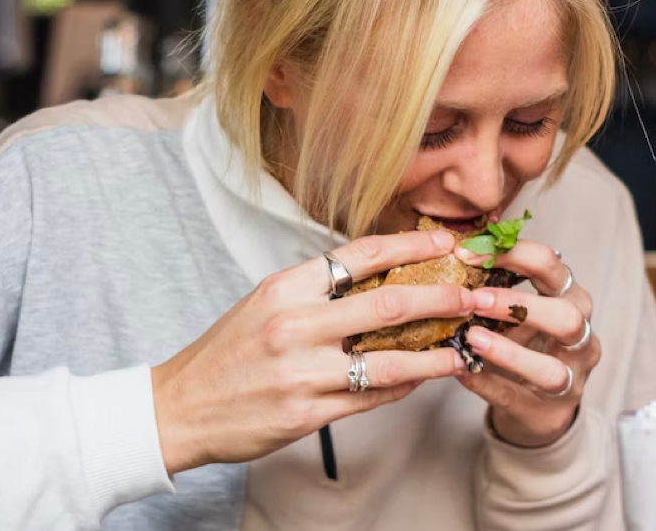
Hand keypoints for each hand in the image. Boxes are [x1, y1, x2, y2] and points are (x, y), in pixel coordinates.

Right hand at [152, 229, 477, 474]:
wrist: (179, 406)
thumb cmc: (226, 352)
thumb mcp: (265, 304)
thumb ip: (317, 291)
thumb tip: (377, 280)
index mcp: (285, 287)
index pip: (361, 254)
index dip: (412, 245)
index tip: (447, 242)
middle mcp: (295, 324)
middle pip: (389, 303)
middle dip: (443, 297)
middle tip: (476, 295)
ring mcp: (302, 371)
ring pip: (390, 360)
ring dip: (436, 353)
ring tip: (464, 348)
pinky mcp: (306, 413)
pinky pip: (370, 397)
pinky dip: (403, 386)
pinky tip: (422, 378)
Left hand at [455, 242, 599, 447]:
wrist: (537, 406)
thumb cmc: (522, 343)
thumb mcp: (515, 310)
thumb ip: (494, 284)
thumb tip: (451, 250)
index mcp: (570, 298)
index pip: (551, 265)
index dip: (511, 253)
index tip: (467, 253)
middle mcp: (579, 338)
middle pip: (566, 316)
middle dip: (518, 305)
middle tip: (475, 299)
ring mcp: (570, 380)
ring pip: (550, 369)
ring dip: (508, 352)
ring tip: (471, 337)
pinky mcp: (547, 413)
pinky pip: (515, 398)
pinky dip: (486, 383)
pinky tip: (461, 370)